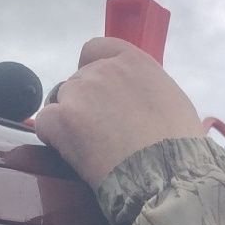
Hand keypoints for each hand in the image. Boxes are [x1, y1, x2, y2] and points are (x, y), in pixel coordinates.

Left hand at [34, 38, 204, 188]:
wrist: (166, 175)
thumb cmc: (179, 147)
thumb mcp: (172, 102)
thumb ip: (145, 90)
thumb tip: (136, 104)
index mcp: (133, 62)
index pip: (96, 49)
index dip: (91, 68)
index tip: (97, 90)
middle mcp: (103, 70)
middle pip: (78, 81)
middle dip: (86, 105)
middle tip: (100, 135)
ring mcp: (80, 93)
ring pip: (61, 102)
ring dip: (70, 122)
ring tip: (90, 150)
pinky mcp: (62, 120)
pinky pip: (45, 123)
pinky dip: (53, 137)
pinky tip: (71, 154)